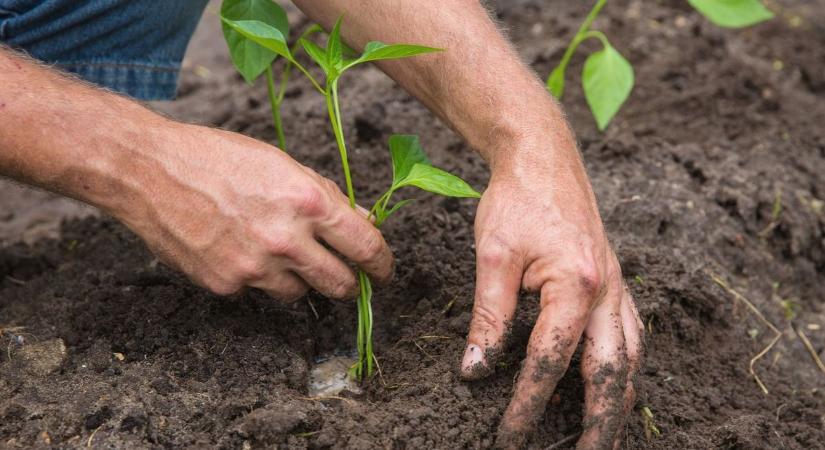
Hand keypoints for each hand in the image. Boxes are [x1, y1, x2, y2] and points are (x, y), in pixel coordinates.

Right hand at [111, 122, 392, 300]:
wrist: (148, 170)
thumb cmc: (216, 157)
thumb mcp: (281, 164)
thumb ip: (324, 196)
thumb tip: (360, 222)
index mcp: (306, 201)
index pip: (366, 246)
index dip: (382, 264)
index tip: (384, 271)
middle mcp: (285, 239)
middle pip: (340, 285)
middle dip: (348, 284)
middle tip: (344, 277)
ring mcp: (254, 267)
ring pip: (299, 293)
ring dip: (298, 278)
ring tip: (274, 249)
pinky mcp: (225, 284)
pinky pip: (257, 291)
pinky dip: (255, 276)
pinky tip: (235, 248)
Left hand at [459, 149, 643, 448]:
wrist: (543, 157)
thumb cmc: (516, 200)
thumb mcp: (492, 257)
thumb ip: (489, 317)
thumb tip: (476, 369)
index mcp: (577, 285)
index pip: (550, 362)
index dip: (527, 405)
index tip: (509, 438)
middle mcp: (609, 291)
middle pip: (611, 373)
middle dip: (598, 423)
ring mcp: (619, 287)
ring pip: (631, 358)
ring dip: (618, 401)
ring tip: (604, 434)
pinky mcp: (616, 282)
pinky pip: (631, 336)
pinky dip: (624, 368)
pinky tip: (614, 384)